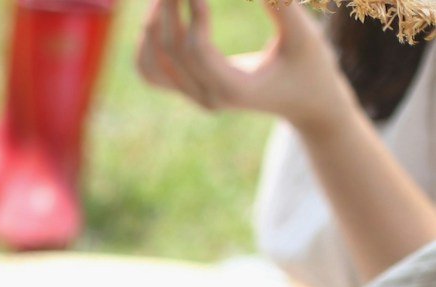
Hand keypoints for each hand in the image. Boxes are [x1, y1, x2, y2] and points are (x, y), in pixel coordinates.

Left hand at [138, 0, 351, 130]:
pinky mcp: (191, 91)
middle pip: (172, 53)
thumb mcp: (305, 36)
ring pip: (153, 66)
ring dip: (152, 28)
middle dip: (169, 11)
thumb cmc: (312, 66)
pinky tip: (159, 17)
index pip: (198, 50)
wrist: (308, 104)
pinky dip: (148, 46)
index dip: (194, 12)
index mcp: (235, 89)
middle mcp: (208, 97)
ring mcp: (196, 97)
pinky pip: (153, 73)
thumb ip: (282, 7)